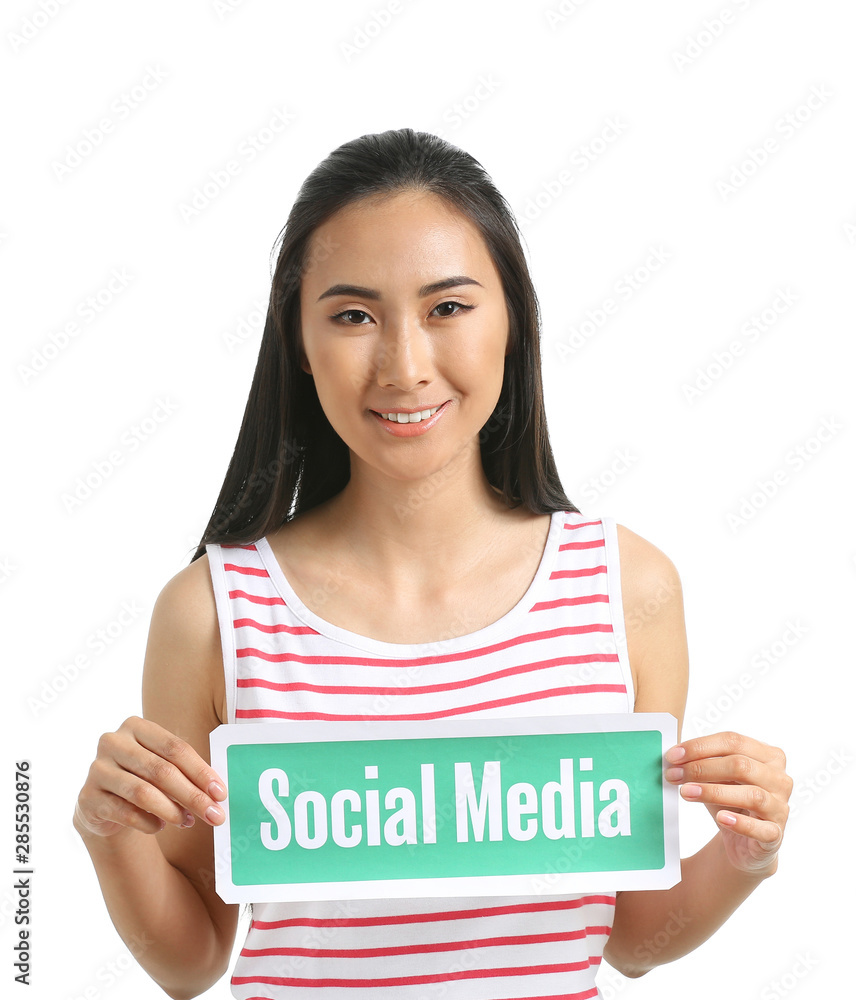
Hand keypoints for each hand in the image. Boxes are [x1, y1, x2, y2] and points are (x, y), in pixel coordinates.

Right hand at [74, 716, 226, 838]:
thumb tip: (217, 793)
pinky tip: (161, 826)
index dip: (201, 772)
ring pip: (143, 792)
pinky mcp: (88, 797)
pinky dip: (148, 822)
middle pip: (162, 771)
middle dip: (192, 796)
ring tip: (188, 822)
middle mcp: (113, 742)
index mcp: (136, 726)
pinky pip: (124, 812)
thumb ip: (186, 772)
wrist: (103, 802)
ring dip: (172, 811)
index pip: (175, 748)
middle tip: (213, 815)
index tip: (220, 793)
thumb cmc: (142, 778)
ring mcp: (97, 769)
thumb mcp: (162, 766)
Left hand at [664, 731, 791, 875]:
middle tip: (674, 774)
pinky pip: (762, 829)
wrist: (744, 842)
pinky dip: (740, 823)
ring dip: (714, 792)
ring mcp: (780, 807)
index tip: (673, 755)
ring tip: (686, 793)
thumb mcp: (717, 778)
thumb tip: (674, 756)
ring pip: (752, 795)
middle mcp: (779, 779)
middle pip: (741, 765)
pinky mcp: (776, 835)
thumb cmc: (730, 801)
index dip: (700, 746)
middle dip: (702, 768)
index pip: (733, 741)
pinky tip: (721, 818)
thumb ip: (702, 763)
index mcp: (768, 756)